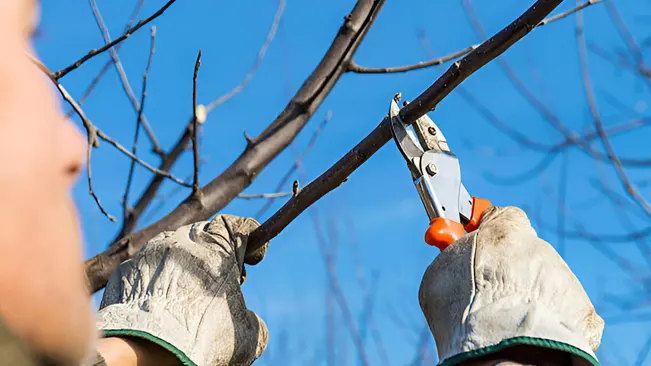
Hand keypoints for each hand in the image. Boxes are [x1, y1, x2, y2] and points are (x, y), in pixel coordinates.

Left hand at [95, 214, 268, 365]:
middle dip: (215, 252)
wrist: (143, 353)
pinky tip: (157, 304)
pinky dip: (154, 279)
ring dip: (183, 262)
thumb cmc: (200, 340)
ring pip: (172, 245)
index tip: (252, 259)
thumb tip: (248, 321)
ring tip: (185, 292)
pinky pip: (145, 266)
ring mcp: (149, 252)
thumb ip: (251, 316)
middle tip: (220, 280)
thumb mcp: (247, 335)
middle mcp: (182, 240)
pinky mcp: (124, 270)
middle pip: (204, 232)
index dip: (251, 242)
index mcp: (218, 247)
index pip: (238, 225)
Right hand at [418, 206, 603, 365]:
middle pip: (524, 251)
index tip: (476, 241)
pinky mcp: (583, 311)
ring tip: (505, 320)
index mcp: (504, 232)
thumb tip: (452, 252)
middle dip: (508, 268)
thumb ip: (452, 256)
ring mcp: (564, 279)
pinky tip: (529, 333)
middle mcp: (539, 248)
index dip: (488, 230)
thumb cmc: (464, 311)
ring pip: (543, 281)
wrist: (503, 352)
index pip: (503, 216)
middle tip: (488, 291)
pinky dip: (549, 320)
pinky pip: (564, 310)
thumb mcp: (440, 273)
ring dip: (528, 295)